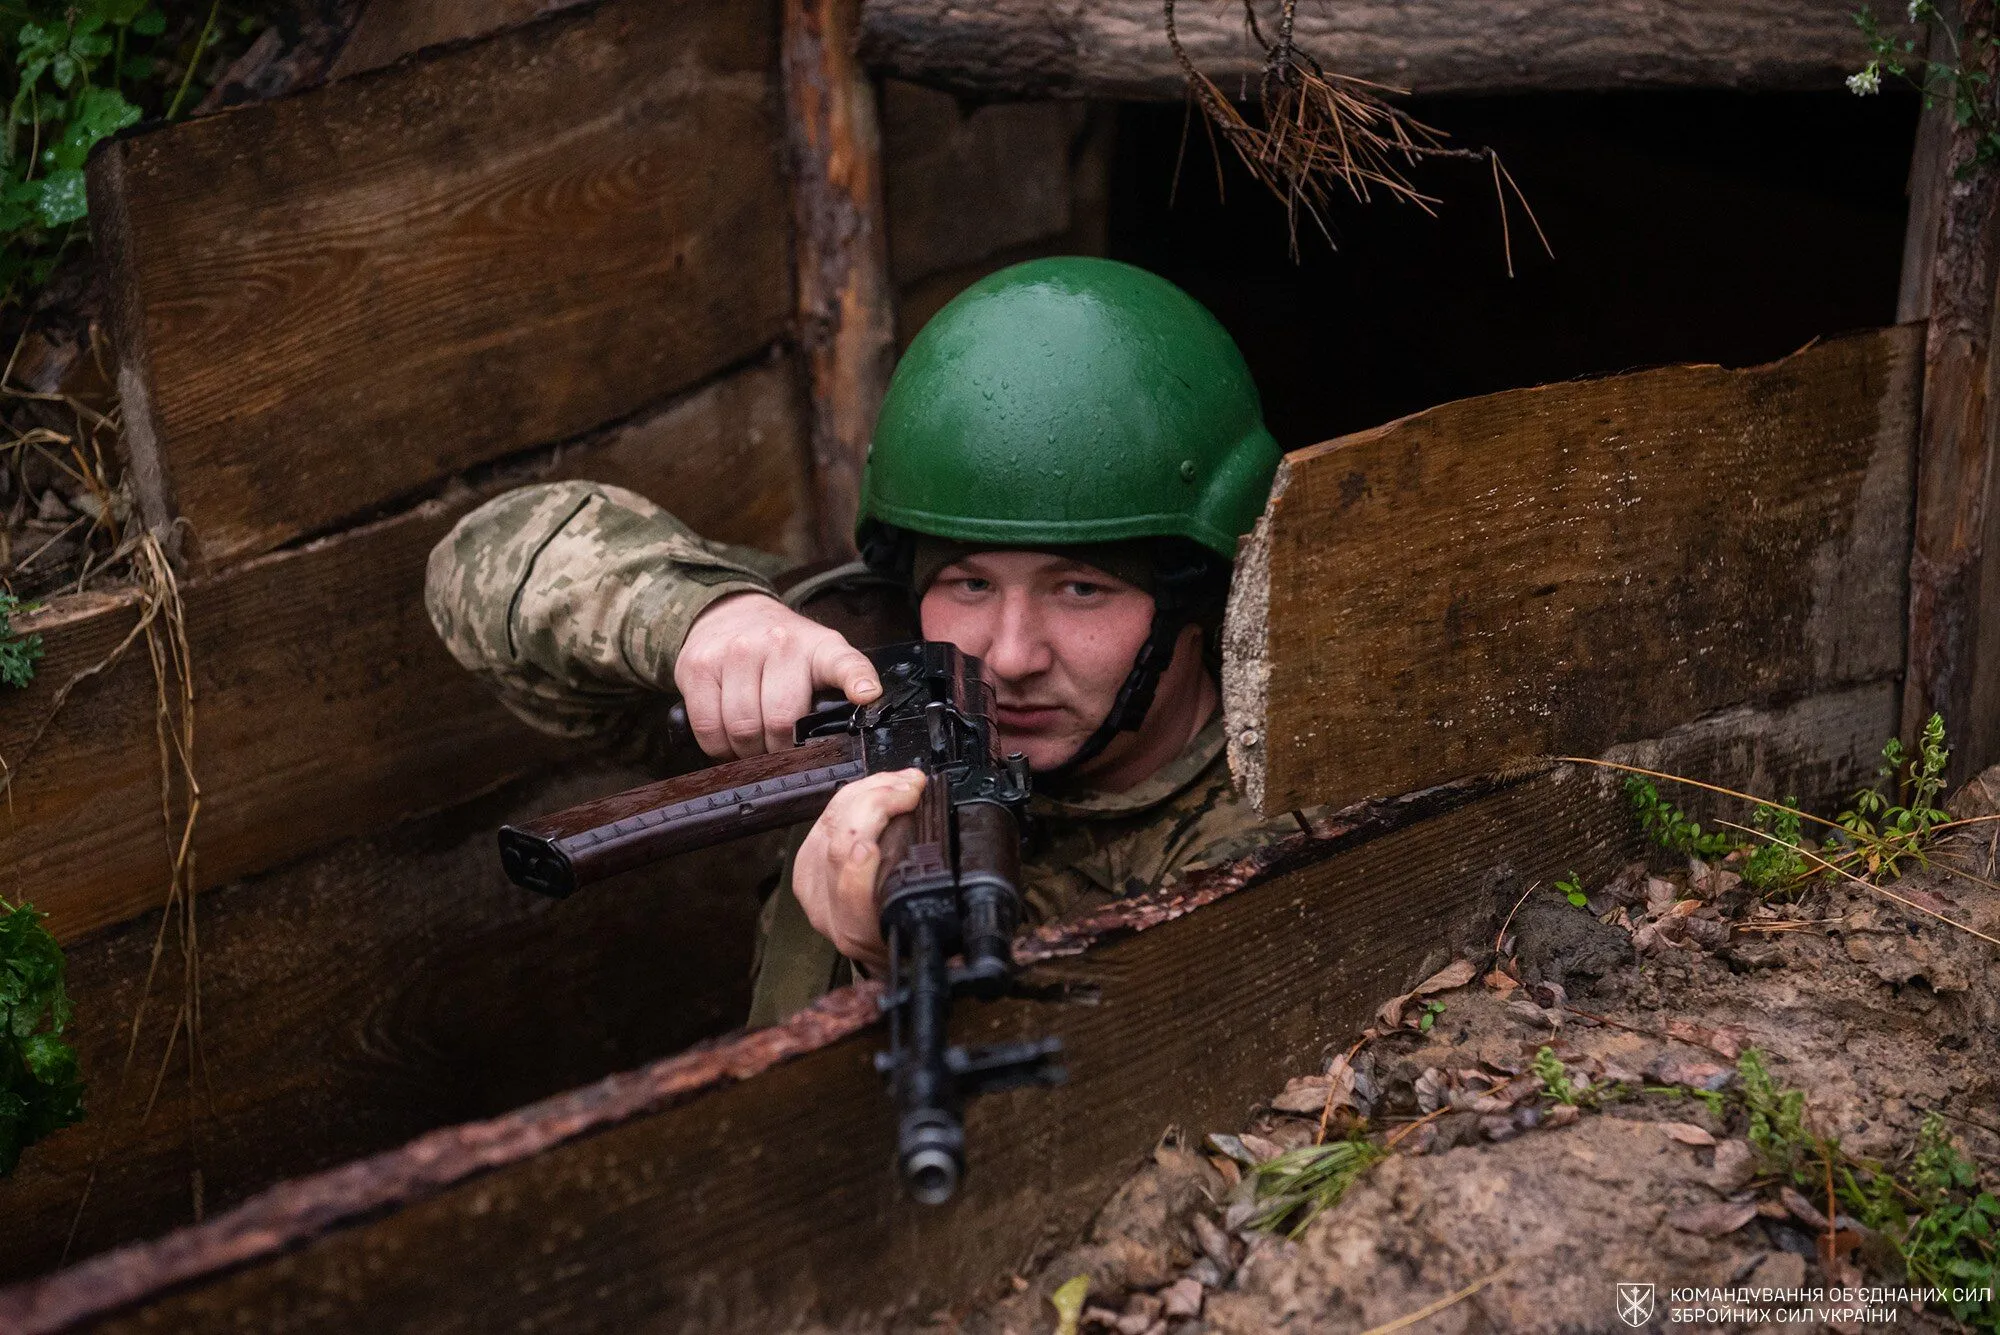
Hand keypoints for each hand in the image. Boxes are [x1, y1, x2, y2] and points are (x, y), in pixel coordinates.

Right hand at [675, 591, 881, 758]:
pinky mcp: (698, 666)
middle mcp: (778, 643)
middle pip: (781, 722)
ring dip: (748, 750)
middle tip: (777, 749)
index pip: (844, 663)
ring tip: (753, 742)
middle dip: (779, 750)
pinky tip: (728, 737)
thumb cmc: (781, 651)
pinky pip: (708, 728)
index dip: (857, 681)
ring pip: (742, 729)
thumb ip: (834, 695)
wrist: (731, 612)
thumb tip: (837, 747)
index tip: (866, 695)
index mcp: (819, 647)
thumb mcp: (818, 660)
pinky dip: (719, 747)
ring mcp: (734, 652)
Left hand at [791, 769, 926, 970]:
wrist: (879, 949)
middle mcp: (828, 907)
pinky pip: (826, 814)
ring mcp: (811, 879)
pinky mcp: (806, 857)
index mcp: (859, 932)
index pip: (848, 895)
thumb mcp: (934, 941)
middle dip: (876, 804)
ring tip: (904, 782)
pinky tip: (881, 785)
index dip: (860, 867)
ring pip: (831, 821)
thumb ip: (943, 915)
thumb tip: (972, 889)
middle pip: (837, 845)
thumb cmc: (907, 939)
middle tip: (913, 788)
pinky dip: (857, 793)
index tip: (880, 842)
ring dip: (870, 791)